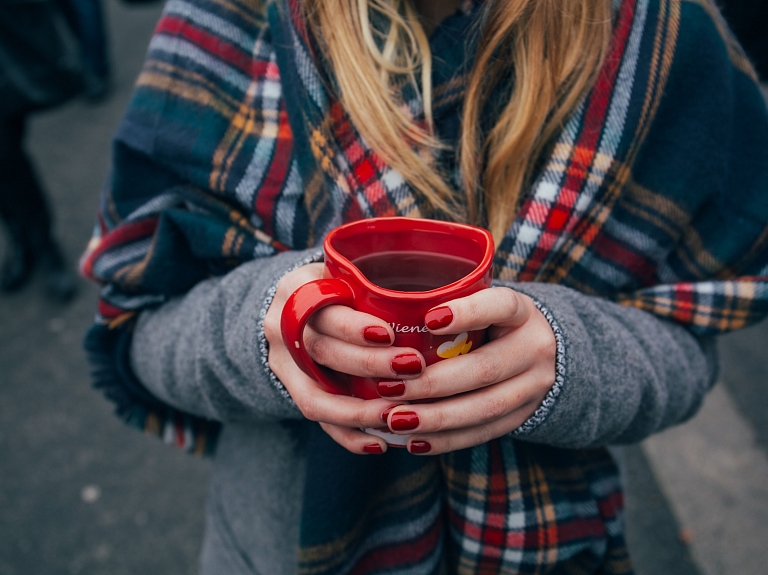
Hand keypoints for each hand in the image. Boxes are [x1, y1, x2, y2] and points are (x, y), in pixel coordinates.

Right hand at [263, 263, 425, 453]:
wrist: (294, 308)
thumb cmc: (337, 286)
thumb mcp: (346, 272)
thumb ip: (375, 283)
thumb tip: (442, 299)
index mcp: (297, 290)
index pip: (321, 309)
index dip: (353, 326)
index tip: (389, 334)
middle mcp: (281, 327)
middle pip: (321, 352)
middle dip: (368, 365)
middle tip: (412, 368)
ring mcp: (282, 364)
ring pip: (315, 396)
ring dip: (359, 411)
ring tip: (397, 416)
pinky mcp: (291, 391)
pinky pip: (317, 420)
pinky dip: (348, 435)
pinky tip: (380, 443)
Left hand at [379, 287, 555, 454]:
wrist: (544, 353)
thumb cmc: (492, 322)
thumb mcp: (483, 302)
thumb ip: (449, 304)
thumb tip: (386, 311)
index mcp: (522, 312)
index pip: (501, 306)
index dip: (468, 313)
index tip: (428, 320)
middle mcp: (534, 348)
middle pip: (485, 369)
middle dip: (433, 383)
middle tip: (388, 388)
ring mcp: (534, 387)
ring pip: (485, 408)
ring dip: (436, 418)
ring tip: (395, 420)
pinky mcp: (523, 417)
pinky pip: (483, 432)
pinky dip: (446, 440)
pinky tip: (414, 441)